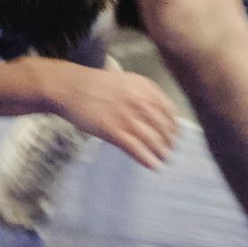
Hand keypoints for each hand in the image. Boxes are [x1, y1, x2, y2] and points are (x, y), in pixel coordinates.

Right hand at [54, 67, 177, 169]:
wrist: (72, 88)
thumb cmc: (98, 85)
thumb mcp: (127, 81)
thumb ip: (144, 94)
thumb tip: (159, 114)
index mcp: (144, 88)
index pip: (169, 110)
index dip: (174, 126)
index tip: (175, 135)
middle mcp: (139, 101)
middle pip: (163, 127)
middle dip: (169, 142)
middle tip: (171, 151)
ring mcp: (126, 117)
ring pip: (152, 139)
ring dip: (161, 152)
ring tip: (164, 160)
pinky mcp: (113, 130)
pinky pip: (136, 148)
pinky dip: (146, 159)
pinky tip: (152, 165)